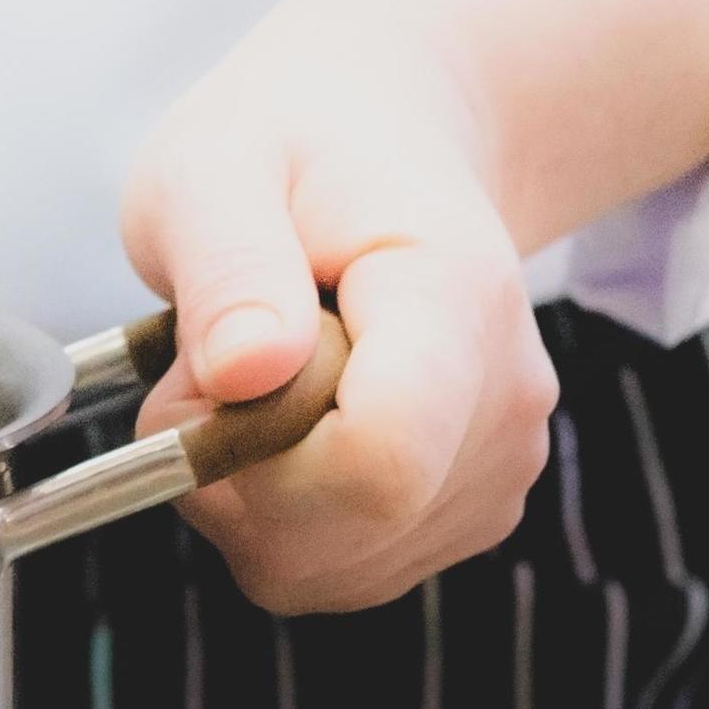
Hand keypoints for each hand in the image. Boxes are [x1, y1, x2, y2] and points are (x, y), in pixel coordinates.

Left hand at [120, 0, 708, 616]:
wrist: (380, 139)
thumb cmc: (290, 147)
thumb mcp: (216, 167)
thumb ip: (227, 263)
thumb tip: (243, 369)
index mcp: (454, 297)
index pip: (378, 460)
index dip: (252, 452)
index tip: (205, 372)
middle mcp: (503, 398)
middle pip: (347, 530)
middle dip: (231, 480)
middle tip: (206, 371)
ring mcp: (496, 464)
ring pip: (332, 567)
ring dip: (247, 502)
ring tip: (248, 383)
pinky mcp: (463, 510)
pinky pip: (338, 570)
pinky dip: (277, 522)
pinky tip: (279, 426)